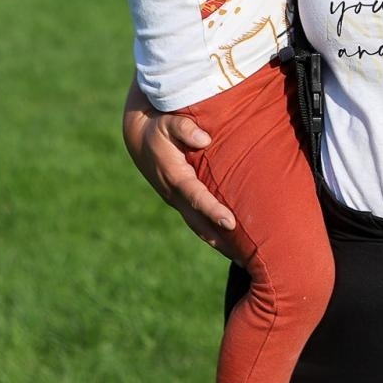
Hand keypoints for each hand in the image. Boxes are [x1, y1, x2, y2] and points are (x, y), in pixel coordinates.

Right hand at [122, 85, 238, 257]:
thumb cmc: (158, 128)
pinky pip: (197, 221)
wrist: (139, 138)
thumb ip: (184, 128)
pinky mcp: (180, 201)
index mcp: (175, 177)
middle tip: (244, 258)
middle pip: (199, 223)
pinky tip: (229, 243)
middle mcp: (175, 195)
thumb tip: (205, 138)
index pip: (197, 198)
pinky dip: (212, 234)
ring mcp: (177, 201)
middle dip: (221, 240)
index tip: (231, 223)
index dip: (213, 211)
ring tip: (241, 260)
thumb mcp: (168, 122)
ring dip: (218, 243)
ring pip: (198, 227)